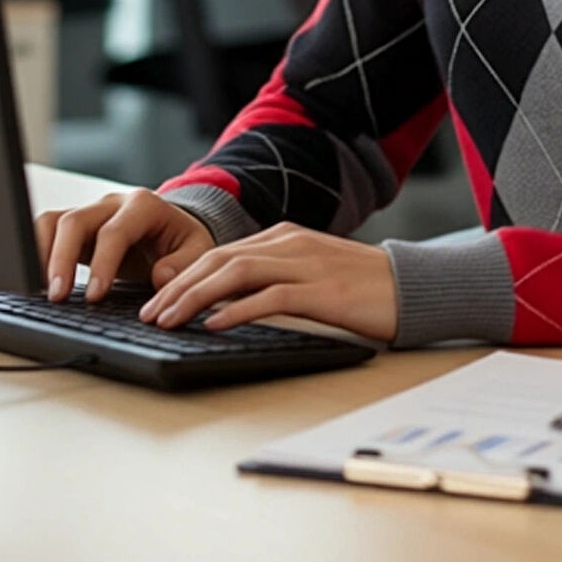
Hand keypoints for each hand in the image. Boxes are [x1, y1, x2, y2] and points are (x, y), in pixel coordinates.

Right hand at [35, 190, 214, 302]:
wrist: (173, 230)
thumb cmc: (183, 242)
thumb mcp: (198, 251)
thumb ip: (184, 264)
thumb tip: (161, 277)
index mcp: (144, 206)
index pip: (114, 231)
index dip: (101, 264)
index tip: (94, 296)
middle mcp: (112, 204)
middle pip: (75, 221)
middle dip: (62, 259)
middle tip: (58, 297)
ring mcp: (90, 213)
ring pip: (53, 221)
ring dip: (41, 253)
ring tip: (39, 290)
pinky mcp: (75, 227)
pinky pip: (46, 231)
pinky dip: (37, 252)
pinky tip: (37, 281)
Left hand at [138, 223, 397, 343]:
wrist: (413, 286)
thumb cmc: (362, 287)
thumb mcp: (311, 273)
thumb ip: (273, 278)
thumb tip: (225, 303)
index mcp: (284, 237)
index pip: (220, 253)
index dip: (183, 277)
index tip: (156, 301)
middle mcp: (289, 243)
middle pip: (219, 260)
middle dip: (177, 287)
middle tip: (148, 314)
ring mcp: (305, 263)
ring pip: (235, 274)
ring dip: (195, 297)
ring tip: (168, 319)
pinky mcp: (322, 290)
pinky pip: (269, 297)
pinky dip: (236, 310)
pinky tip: (213, 324)